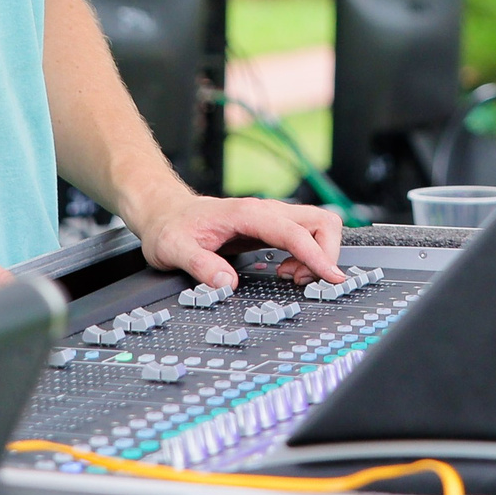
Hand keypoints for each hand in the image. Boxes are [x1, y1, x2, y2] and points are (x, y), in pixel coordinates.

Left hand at [132, 192, 346, 292]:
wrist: (164, 212)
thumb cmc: (170, 227)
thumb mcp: (174, 249)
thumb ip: (200, 266)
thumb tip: (227, 284)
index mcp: (246, 213)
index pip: (295, 232)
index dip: (316, 255)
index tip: (330, 277)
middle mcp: (264, 211)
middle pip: (319, 221)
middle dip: (325, 253)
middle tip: (303, 281)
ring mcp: (270, 218)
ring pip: (317, 225)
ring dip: (318, 254)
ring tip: (293, 278)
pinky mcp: (270, 227)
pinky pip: (305, 235)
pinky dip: (307, 255)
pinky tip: (287, 271)